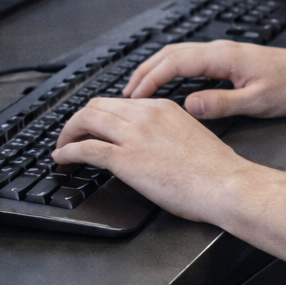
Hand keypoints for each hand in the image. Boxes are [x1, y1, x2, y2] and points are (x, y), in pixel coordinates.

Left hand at [52, 96, 249, 221]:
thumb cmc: (214, 168)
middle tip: (71, 136)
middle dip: (79, 120)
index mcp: (162, 107)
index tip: (93, 127)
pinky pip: (86, 148)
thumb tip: (150, 144)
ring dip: (68, 133)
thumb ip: (166, 131)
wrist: (224, 182)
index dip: (100, 114)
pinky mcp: (126, 159)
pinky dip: (67, 152)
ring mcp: (134, 135)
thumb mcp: (188, 134)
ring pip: (87, 120)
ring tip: (63, 147)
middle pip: (97, 105)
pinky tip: (61, 160)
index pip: (119, 102)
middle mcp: (146, 115)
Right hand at [123, 39, 285, 119]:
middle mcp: (220, 49)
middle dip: (144, 71)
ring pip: (178, 53)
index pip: (175, 63)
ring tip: (137, 89)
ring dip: (155, 68)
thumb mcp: (257, 102)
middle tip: (125, 95)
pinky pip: (189, 58)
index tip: (133, 97)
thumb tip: (188, 105)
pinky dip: (170, 68)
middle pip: (170, 53)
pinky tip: (166, 82)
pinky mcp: (226, 57)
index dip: (150, 79)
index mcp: (224, 57)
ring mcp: (222, 51)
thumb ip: (222, 103)